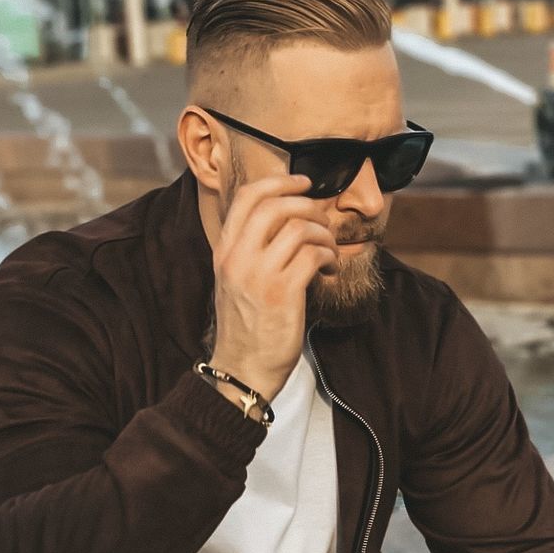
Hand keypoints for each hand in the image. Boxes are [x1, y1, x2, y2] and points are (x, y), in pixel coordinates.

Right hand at [208, 172, 338, 400]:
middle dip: (309, 206)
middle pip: (277, 206)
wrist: (242, 370)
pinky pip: (313, 255)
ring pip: (300, 229)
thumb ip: (250, 250)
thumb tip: (285, 219)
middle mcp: (238, 258)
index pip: (249, 197)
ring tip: (328, 253)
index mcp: (225, 251)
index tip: (304, 183)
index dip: (280, 182)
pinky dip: (329, 258)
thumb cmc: (246, 328)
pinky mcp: (283, 294)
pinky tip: (329, 271)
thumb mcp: (235, 281)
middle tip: (323, 222)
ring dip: (324, 236)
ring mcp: (259, 275)